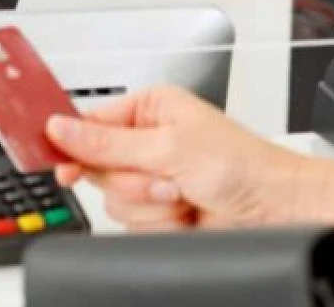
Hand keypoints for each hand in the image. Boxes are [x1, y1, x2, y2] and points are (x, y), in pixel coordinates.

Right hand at [46, 86, 309, 231]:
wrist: (272, 208)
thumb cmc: (241, 163)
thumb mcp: (169, 146)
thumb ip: (109, 143)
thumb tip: (62, 129)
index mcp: (151, 109)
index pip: (91, 124)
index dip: (73, 147)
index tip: (65, 167)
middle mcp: (149, 141)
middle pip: (99, 169)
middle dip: (132, 182)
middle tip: (164, 178)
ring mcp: (153, 179)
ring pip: (116, 201)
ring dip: (151, 205)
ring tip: (184, 194)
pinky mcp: (159, 211)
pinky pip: (133, 225)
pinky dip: (161, 223)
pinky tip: (187, 212)